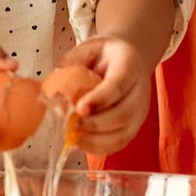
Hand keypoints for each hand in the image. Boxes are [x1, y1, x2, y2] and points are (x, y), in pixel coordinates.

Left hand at [55, 35, 151, 155]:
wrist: (127, 60)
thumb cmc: (105, 54)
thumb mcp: (88, 47)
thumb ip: (72, 62)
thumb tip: (55, 84)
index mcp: (129, 64)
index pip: (118, 85)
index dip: (100, 99)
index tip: (80, 108)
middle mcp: (140, 89)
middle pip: (124, 113)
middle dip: (95, 124)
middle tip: (72, 125)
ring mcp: (140, 110)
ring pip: (124, 133)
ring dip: (96, 139)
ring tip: (74, 137)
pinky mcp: (135, 126)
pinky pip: (120, 143)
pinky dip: (100, 147)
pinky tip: (82, 142)